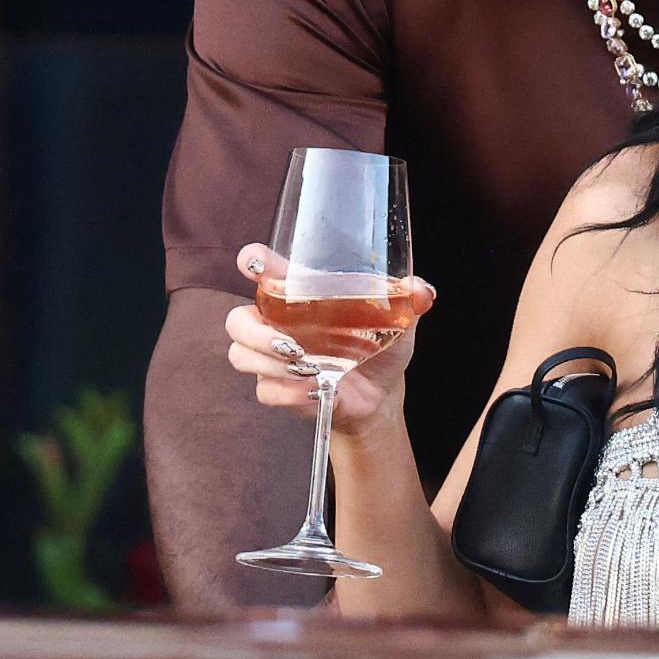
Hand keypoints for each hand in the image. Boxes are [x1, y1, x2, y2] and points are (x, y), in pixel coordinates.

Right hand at [224, 243, 435, 434]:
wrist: (381, 396)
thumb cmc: (380, 345)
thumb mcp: (398, 319)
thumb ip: (409, 299)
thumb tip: (421, 290)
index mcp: (298, 295)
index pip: (261, 269)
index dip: (252, 262)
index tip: (253, 263)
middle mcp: (277, 323)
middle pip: (237, 320)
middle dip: (256, 332)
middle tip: (291, 344)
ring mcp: (272, 358)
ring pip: (241, 356)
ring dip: (271, 364)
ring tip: (307, 367)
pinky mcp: (278, 389)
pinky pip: (264, 391)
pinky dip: (289, 393)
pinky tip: (315, 390)